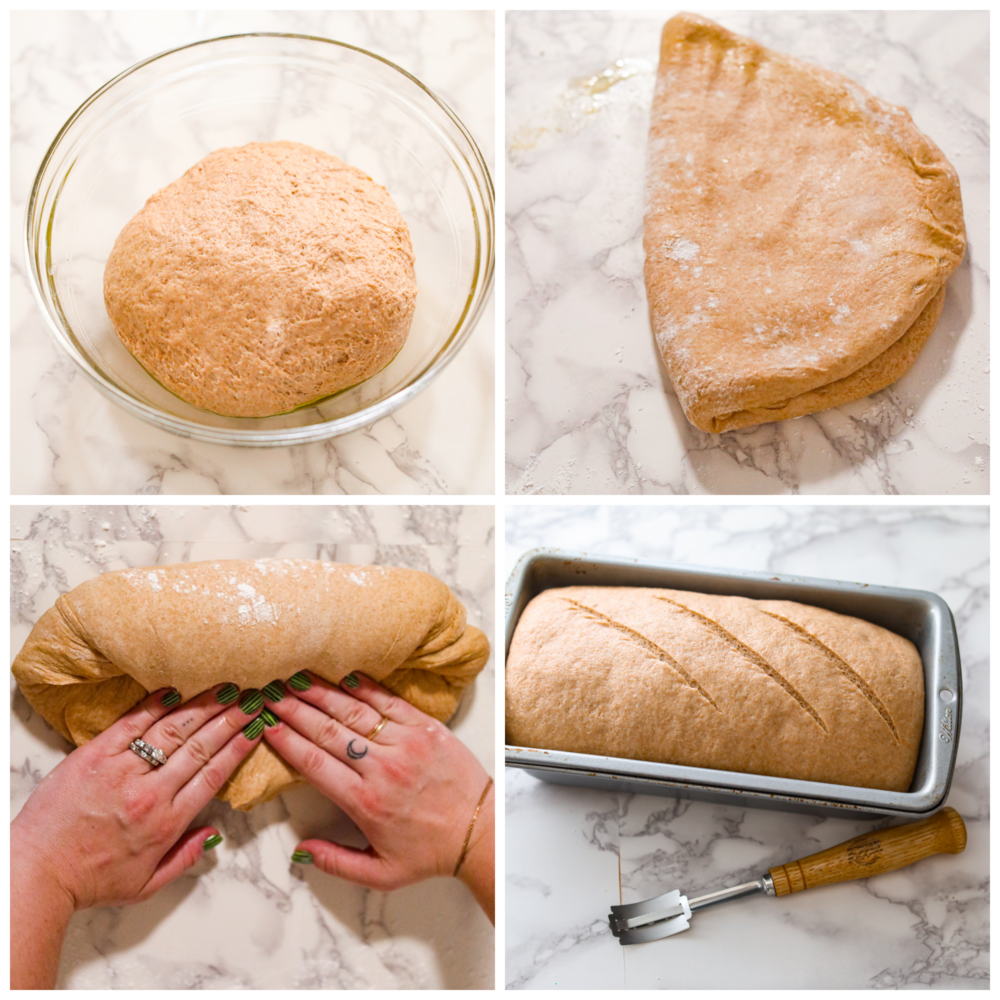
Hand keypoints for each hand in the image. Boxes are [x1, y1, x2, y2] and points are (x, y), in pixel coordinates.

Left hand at [10, 683, 264, 909]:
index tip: (256, 727)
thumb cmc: (88, 881)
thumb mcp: (145, 886)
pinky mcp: (94, 756)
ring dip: (204, 705)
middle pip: (201, 746)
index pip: (213, 774)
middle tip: (252, 697)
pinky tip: (175, 690)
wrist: (35, 873)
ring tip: (226, 686)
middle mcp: (150, 793)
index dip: (239, 746)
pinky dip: (155, 704)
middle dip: (231, 718)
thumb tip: (212, 834)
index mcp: (167, 823)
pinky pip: (130, 723)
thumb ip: (184, 859)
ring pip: (173, 729)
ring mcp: (121, 771)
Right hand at [261, 671, 493, 914]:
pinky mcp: (426, 727)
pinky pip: (389, 701)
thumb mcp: (380, 873)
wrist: (480, 830)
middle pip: (326, 731)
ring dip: (321, 693)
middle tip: (269, 692)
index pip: (314, 763)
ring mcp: (405, 743)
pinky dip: (365, 686)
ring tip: (295, 678)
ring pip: (354, 712)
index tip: (265, 724)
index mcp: (365, 802)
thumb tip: (299, 852)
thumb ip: (335, 862)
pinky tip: (344, 675)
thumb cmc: (430, 852)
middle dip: (293, 709)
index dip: (286, 740)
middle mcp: (382, 768)